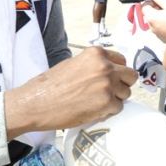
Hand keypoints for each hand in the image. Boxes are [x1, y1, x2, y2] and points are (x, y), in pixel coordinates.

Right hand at [5, 47, 136, 133]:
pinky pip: (118, 108)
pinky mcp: (107, 103)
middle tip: (110, 92)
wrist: (35, 104)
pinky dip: (109, 111)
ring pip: (126, 93)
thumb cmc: (49, 85)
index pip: (122, 60)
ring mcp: (107, 85)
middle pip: (130, 76)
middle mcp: (105, 67)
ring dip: (115, 99)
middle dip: (122, 84)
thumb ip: (93, 65)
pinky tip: (94, 110)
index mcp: (96, 54)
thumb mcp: (73, 64)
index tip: (111, 79)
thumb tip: (109, 72)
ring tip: (97, 102)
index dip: (117, 71)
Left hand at [143, 0, 165, 47]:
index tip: (160, 1)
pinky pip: (160, 30)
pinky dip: (164, 26)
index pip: (144, 6)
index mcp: (151, 17)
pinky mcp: (162, 39)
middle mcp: (151, 27)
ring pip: (155, 22)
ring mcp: (156, 34)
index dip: (151, 1)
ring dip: (160, 17)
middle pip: (149, 15)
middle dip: (156, 9)